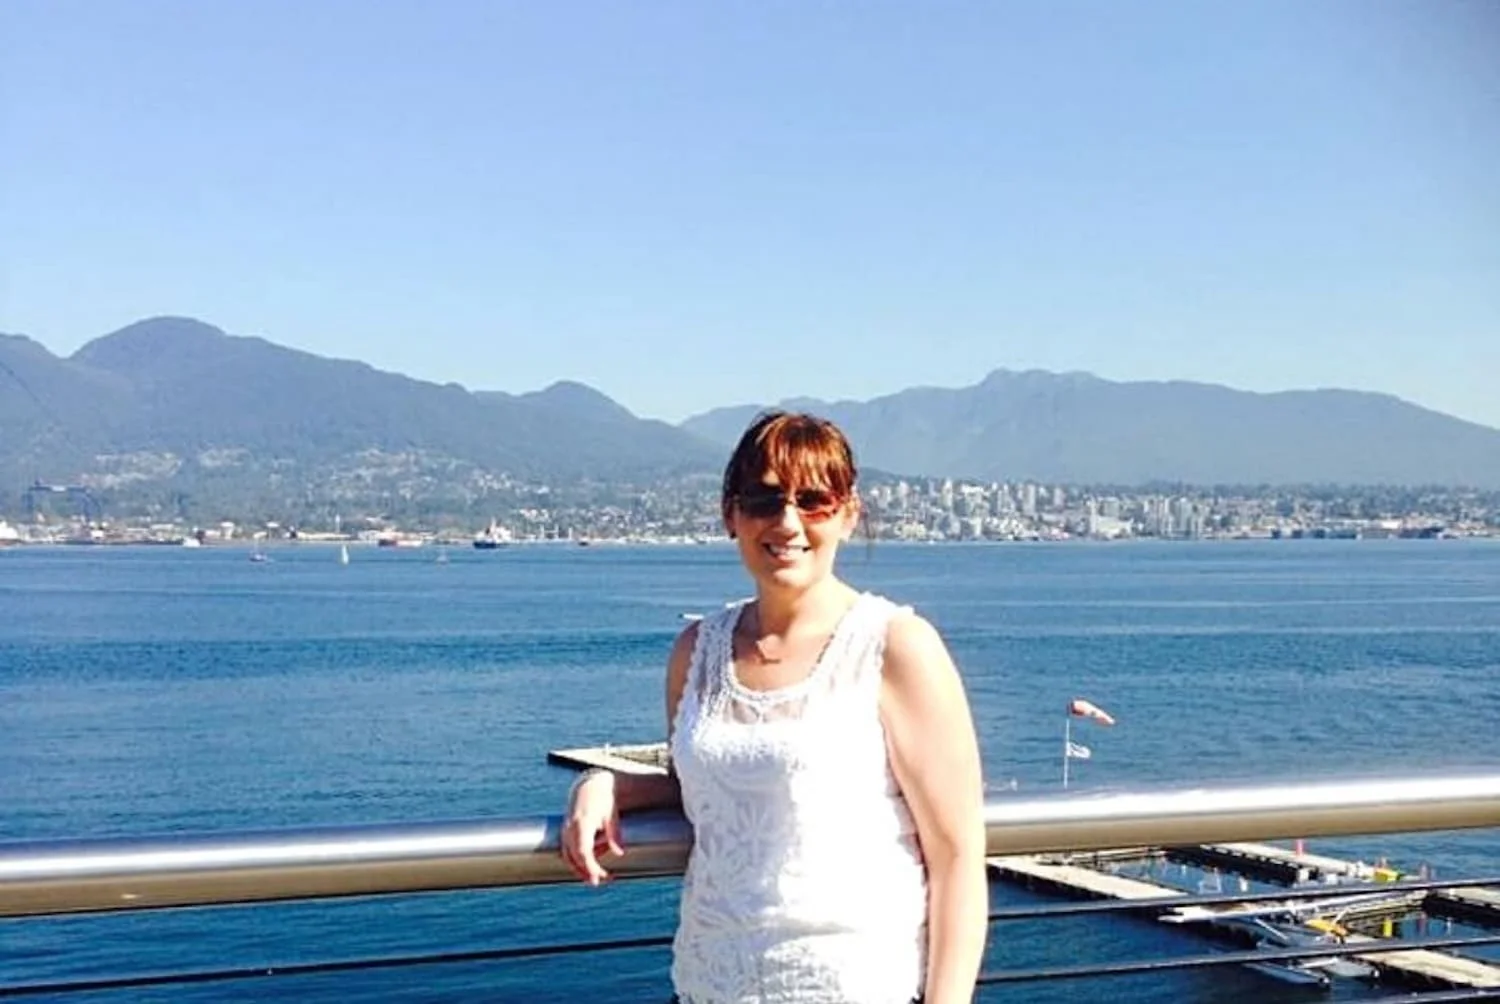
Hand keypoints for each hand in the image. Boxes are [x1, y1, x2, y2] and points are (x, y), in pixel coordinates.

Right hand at [560, 770, 623, 885]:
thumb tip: (619, 853)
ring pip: (568, 856)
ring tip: (597, 876)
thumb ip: (614, 834)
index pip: (582, 851)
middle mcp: (570, 827)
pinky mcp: (564, 832)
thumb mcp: (612, 814)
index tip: (599, 877)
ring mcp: (565, 830)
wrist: (589, 786)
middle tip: (603, 880)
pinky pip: (568, 851)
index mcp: (582, 822)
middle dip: (587, 871)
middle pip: (574, 857)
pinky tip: (591, 864)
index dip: (589, 867)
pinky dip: (578, 860)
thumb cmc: (603, 799)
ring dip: (581, 869)